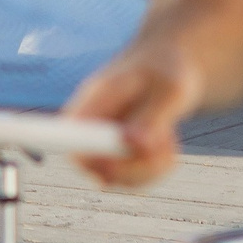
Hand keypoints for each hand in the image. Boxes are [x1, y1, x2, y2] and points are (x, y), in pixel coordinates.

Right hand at [63, 43, 202, 189]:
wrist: (172, 64)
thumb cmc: (169, 70)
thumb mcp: (170, 91)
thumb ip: (152, 118)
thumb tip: (132, 145)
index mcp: (96, 96)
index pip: (70, 134)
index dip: (86, 156)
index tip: (121, 162)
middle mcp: (92, 120)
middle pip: (92, 165)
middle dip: (133, 168)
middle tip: (166, 150)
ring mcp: (102, 138)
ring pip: (116, 178)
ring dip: (150, 168)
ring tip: (169, 137)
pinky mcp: (116, 153)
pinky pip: (131, 178)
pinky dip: (155, 169)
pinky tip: (167, 144)